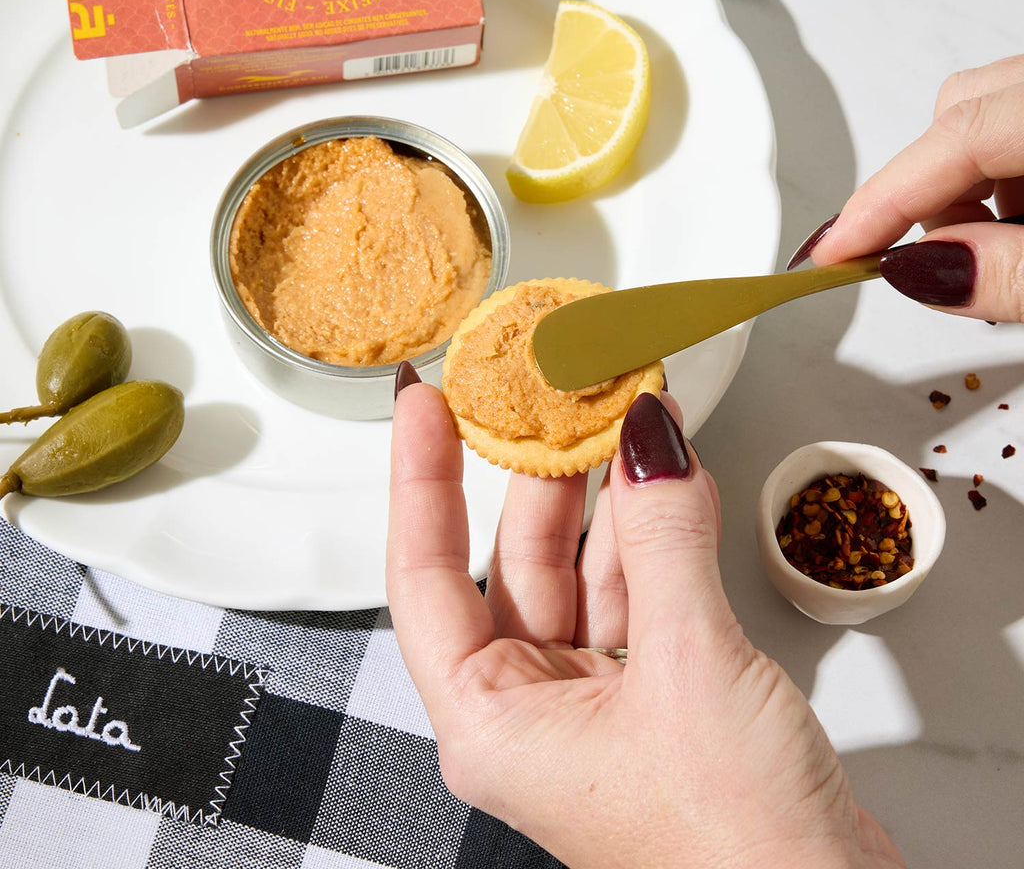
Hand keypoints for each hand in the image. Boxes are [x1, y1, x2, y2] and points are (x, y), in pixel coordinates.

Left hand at [386, 374, 903, 868]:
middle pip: (514, 561)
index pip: (424, 576)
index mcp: (492, 722)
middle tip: (550, 391)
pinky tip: (668, 480)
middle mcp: (531, 712)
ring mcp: (593, 703)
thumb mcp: (689, 665)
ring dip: (609, 497)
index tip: (425, 407)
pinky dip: (655, 537)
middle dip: (540, 472)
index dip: (421, 480)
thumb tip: (650, 443)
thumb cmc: (735, 852)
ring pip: (583, 571)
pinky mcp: (654, 696)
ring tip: (622, 414)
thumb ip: (663, 540)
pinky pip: (638, 594)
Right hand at [790, 54, 1023, 321]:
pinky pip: (1016, 123)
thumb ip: (1016, 271)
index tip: (834, 254)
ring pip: (989, 113)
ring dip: (970, 189)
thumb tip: (918, 269)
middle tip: (940, 261)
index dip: (886, 197)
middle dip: (929, 193)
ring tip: (1006, 250)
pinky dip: (1004, 179)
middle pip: (962, 107)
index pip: (962, 131)